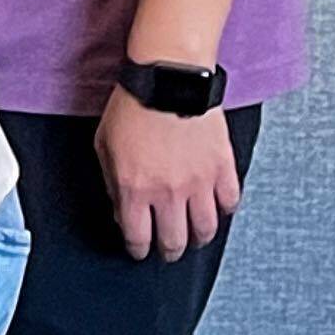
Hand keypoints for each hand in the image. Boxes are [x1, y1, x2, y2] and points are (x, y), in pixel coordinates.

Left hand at [97, 87, 239, 258]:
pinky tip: (217, 209)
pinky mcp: (223, 168)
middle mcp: (168, 193)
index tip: (140, 251)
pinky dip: (224, 210)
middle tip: (169, 252)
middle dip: (169, 252)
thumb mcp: (104, 148)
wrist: (168, 82)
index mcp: (134, 190)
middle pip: (174, 240)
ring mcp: (199, 182)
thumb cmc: (131, 110)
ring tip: (194, 238)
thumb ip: (113, 184)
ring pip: (205, 228)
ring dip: (198, 238)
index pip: (138, 237)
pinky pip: (230, 202)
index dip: (139, 250)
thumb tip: (123, 211)